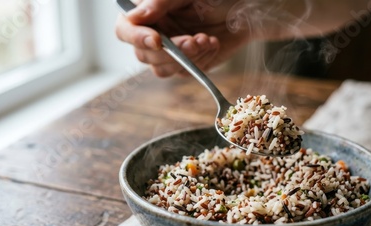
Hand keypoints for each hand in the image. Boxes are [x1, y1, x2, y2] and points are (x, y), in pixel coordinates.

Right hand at [115, 0, 249, 76]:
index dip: (136, 37)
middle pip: (143, 55)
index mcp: (146, 12)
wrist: (245, 9)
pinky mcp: (186, 64)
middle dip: (171, 51)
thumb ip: (159, 2)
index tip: (157, 41)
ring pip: (162, 69)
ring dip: (186, 58)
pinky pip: (185, 73)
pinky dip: (201, 61)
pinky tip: (212, 43)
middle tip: (193, 40)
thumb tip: (133, 17)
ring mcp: (169, 51)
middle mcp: (153, 32)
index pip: (125, 29)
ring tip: (206, 39)